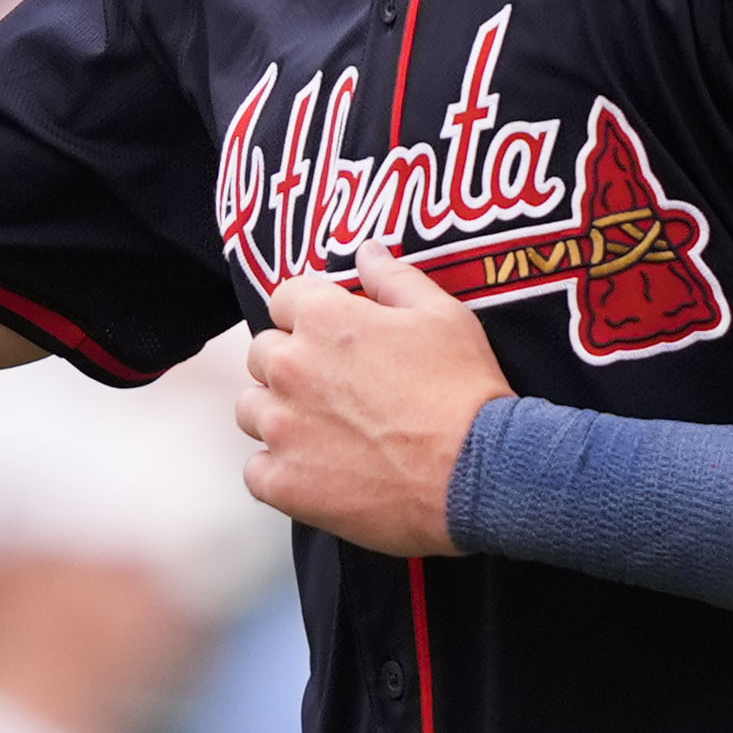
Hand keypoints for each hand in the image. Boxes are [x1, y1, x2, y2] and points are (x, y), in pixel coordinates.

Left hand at [235, 241, 510, 557]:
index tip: (333, 337)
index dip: (309, 316)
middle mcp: (290, 367)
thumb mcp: (442, 315)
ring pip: (252, 410)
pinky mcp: (284, 481)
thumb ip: (394, 278)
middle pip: (262, 355)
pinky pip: (255, 471)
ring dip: (279, 415)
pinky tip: (316, 473)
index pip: (283, 300)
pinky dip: (279, 472)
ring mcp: (282, 427)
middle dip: (291, 364)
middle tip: (336, 389)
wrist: (480, 473)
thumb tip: (366, 250)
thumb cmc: (464, 391)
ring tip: (325, 432)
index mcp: (323, 318)